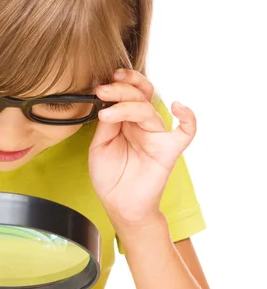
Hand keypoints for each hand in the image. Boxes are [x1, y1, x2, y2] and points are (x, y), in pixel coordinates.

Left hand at [89, 69, 196, 226]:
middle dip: (122, 89)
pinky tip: (178, 107)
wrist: (119, 204)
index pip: (128, 94)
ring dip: (128, 105)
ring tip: (107, 112)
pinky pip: (186, 131)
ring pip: (149, 111)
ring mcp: (157, 136)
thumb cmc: (110, 176)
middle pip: (140, 96)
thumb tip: (108, 101)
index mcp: (127, 121)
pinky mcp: (169, 150)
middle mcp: (143, 125)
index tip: (100, 84)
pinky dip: (188, 117)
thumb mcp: (99, 146)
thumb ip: (106, 124)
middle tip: (103, 90)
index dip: (118, 84)